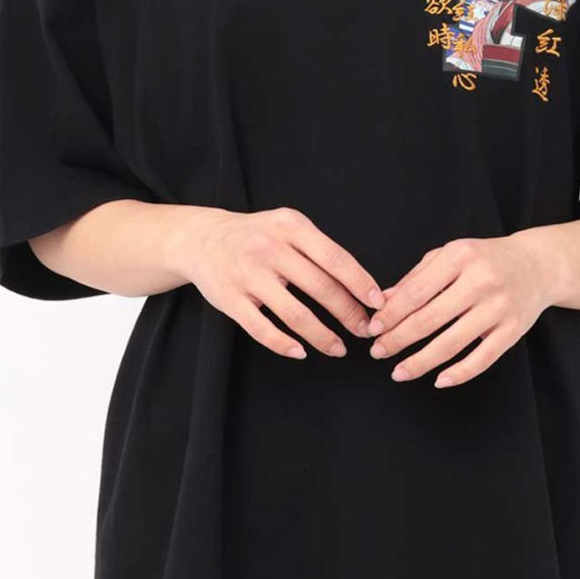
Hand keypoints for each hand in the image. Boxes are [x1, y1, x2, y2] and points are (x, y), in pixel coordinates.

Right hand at [182, 206, 382, 361]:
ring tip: (339, 349)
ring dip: (322, 336)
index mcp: (290, 227)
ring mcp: (248, 275)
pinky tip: (301, 352)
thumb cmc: (257, 235)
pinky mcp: (230, 299)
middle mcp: (269, 249)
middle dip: (348, 313)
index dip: (360, 283)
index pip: (334, 258)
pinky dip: (284, 344)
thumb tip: (361, 284)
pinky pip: (262, 329)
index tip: (377, 303)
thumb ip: (319, 249)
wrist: (201, 238)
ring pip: (294, 313)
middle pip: (319, 287)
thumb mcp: (288, 226)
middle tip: (364, 330)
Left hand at [365, 232, 554, 388]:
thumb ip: (416, 277)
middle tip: (378, 352)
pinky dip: (459, 373)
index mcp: (460, 257)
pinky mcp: (513, 330)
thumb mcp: (450, 255)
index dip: (391, 314)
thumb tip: (383, 302)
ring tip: (399, 372)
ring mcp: (499, 307)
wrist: (538, 265)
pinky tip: (439, 380)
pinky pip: (483, 358)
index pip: (416, 291)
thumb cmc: (485, 259)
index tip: (373, 329)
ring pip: (453, 342)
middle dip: (399, 339)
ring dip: (421, 361)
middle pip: (430, 319)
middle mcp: (481, 281)